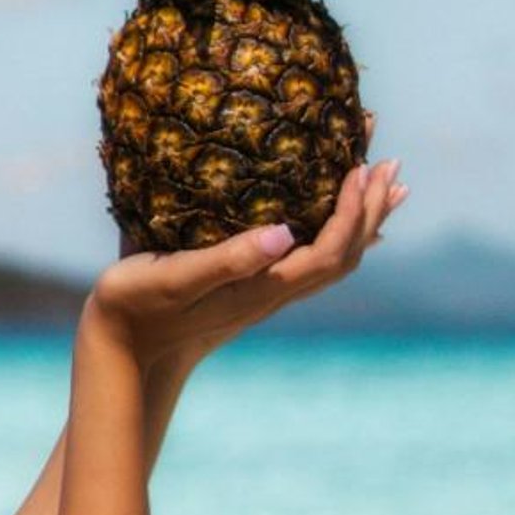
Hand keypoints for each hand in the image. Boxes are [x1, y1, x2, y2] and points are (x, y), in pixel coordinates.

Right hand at [90, 111, 406, 367]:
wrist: (124, 352)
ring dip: (361, 220)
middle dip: (371, 209)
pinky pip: (308, 259)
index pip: (328, 250)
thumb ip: (227, 259)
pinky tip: (328, 217)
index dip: (352, 210)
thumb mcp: (176, 278)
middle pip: (344, 255)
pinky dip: (334, 232)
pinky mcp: (249, 288)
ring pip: (331, 258)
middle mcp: (272, 291)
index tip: (360, 166)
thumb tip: (284, 233)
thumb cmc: (138, 307)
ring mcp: (263, 293)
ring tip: (382, 184)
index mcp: (261, 287)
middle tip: (390, 162)